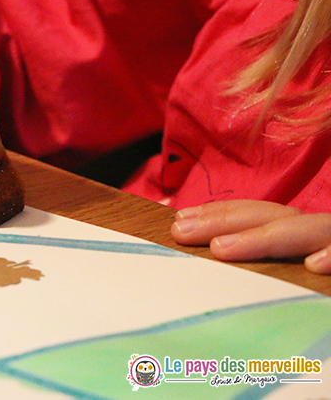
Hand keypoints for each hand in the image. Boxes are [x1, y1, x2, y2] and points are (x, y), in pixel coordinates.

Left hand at [171, 200, 330, 273]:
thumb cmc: (322, 279)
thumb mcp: (287, 265)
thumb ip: (259, 257)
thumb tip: (198, 241)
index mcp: (303, 230)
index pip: (257, 214)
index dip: (218, 214)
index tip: (177, 222)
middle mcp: (325, 232)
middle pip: (272, 217)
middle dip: (224, 221)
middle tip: (182, 232)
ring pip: (311, 229)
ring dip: (266, 237)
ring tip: (223, 249)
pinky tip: (314, 267)